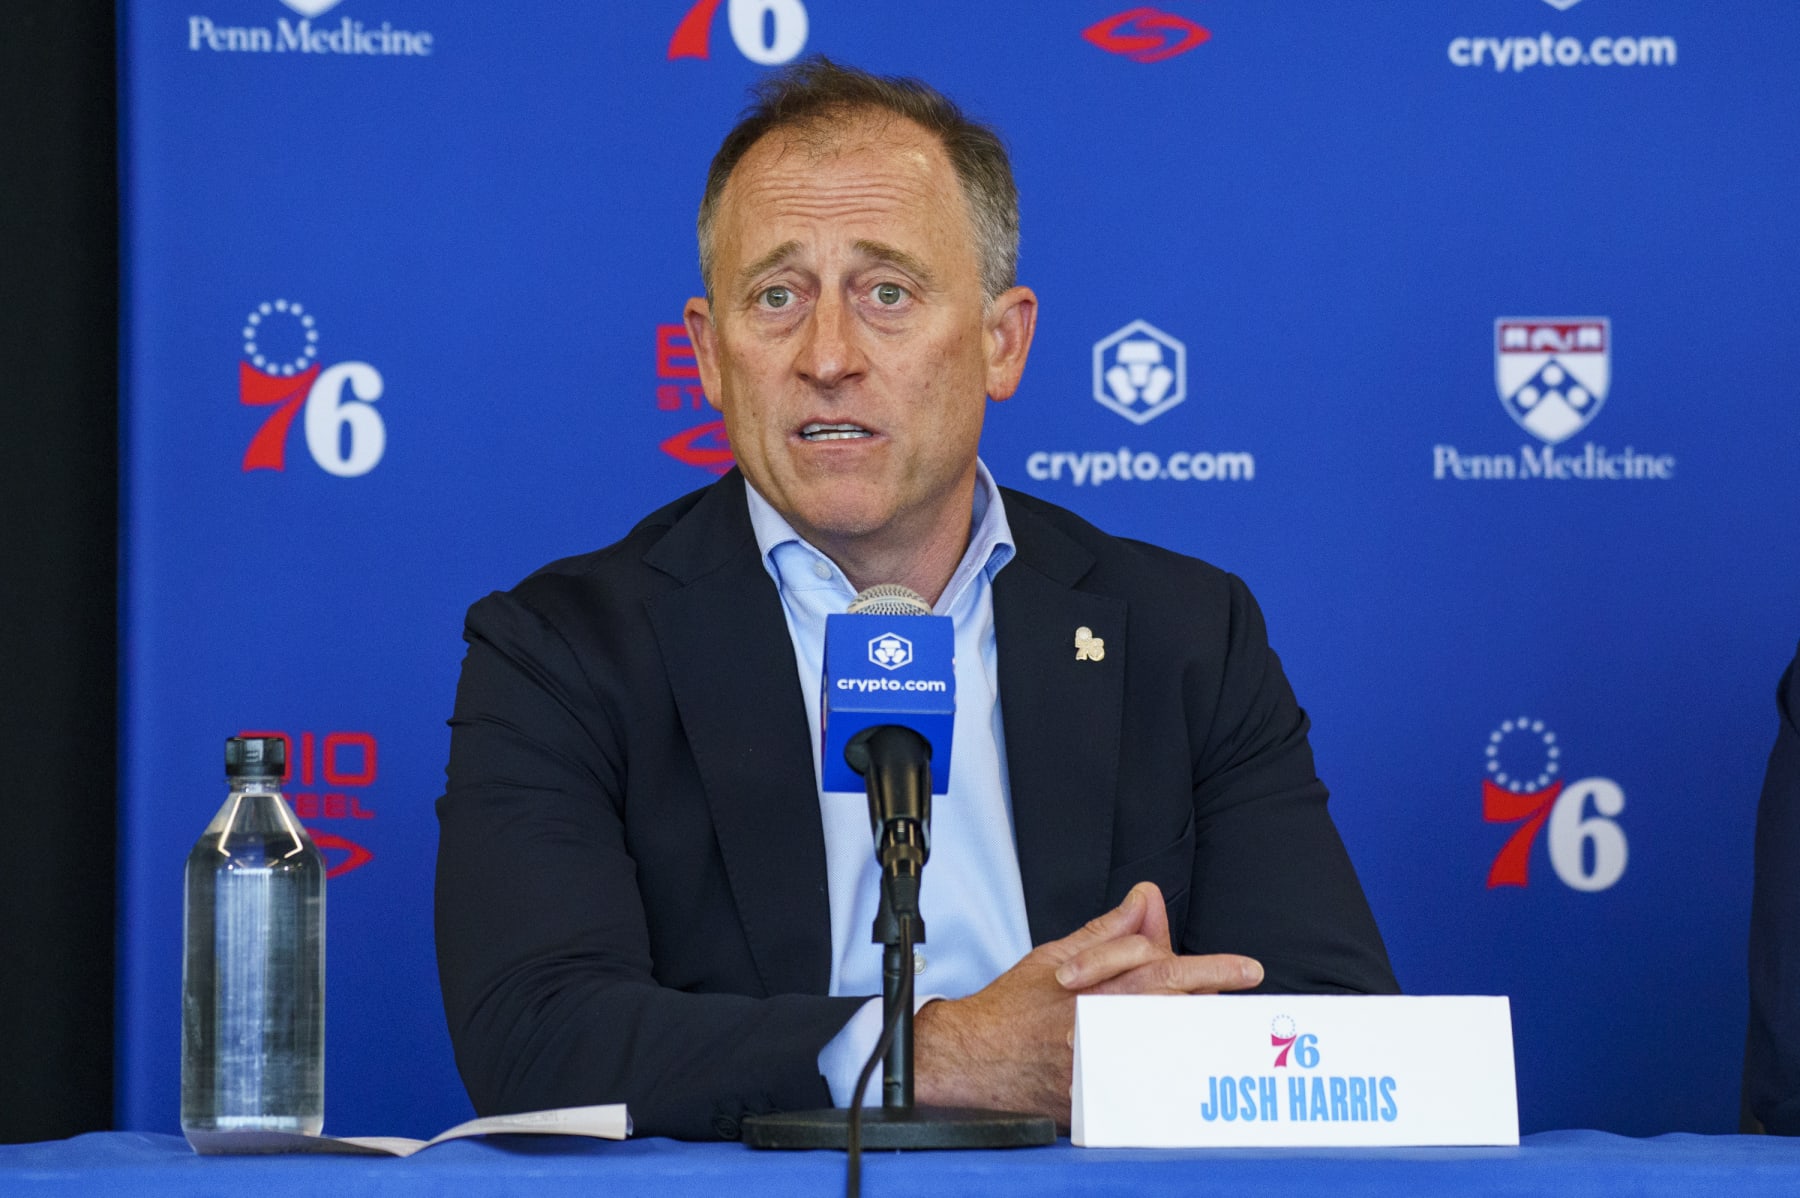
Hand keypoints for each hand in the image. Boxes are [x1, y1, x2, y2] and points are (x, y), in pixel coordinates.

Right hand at [912, 882, 1261, 1126]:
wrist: (972, 1060)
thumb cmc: (1011, 1009)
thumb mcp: (1055, 956)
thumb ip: (1108, 933)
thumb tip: (1144, 900)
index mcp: (1092, 993)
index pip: (1163, 972)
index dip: (1209, 969)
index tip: (1245, 969)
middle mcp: (1099, 1032)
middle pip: (1174, 1010)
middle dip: (1214, 997)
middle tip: (1246, 987)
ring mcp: (1099, 1071)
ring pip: (1167, 1048)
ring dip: (1197, 1034)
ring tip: (1225, 1027)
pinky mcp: (1096, 1103)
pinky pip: (1146, 1088)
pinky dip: (1170, 1074)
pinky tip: (1190, 1069)